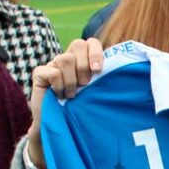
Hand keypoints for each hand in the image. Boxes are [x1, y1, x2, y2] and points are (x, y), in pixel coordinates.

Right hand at [27, 38, 104, 168]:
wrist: (58, 125)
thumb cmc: (80, 109)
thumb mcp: (96, 94)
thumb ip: (105, 81)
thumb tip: (129, 76)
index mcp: (83, 60)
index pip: (91, 42)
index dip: (96, 53)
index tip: (98, 71)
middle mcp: (68, 58)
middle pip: (78, 44)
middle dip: (84, 66)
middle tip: (85, 85)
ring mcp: (53, 64)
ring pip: (65, 58)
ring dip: (71, 80)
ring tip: (72, 95)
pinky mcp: (39, 73)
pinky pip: (52, 72)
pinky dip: (58, 85)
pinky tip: (59, 95)